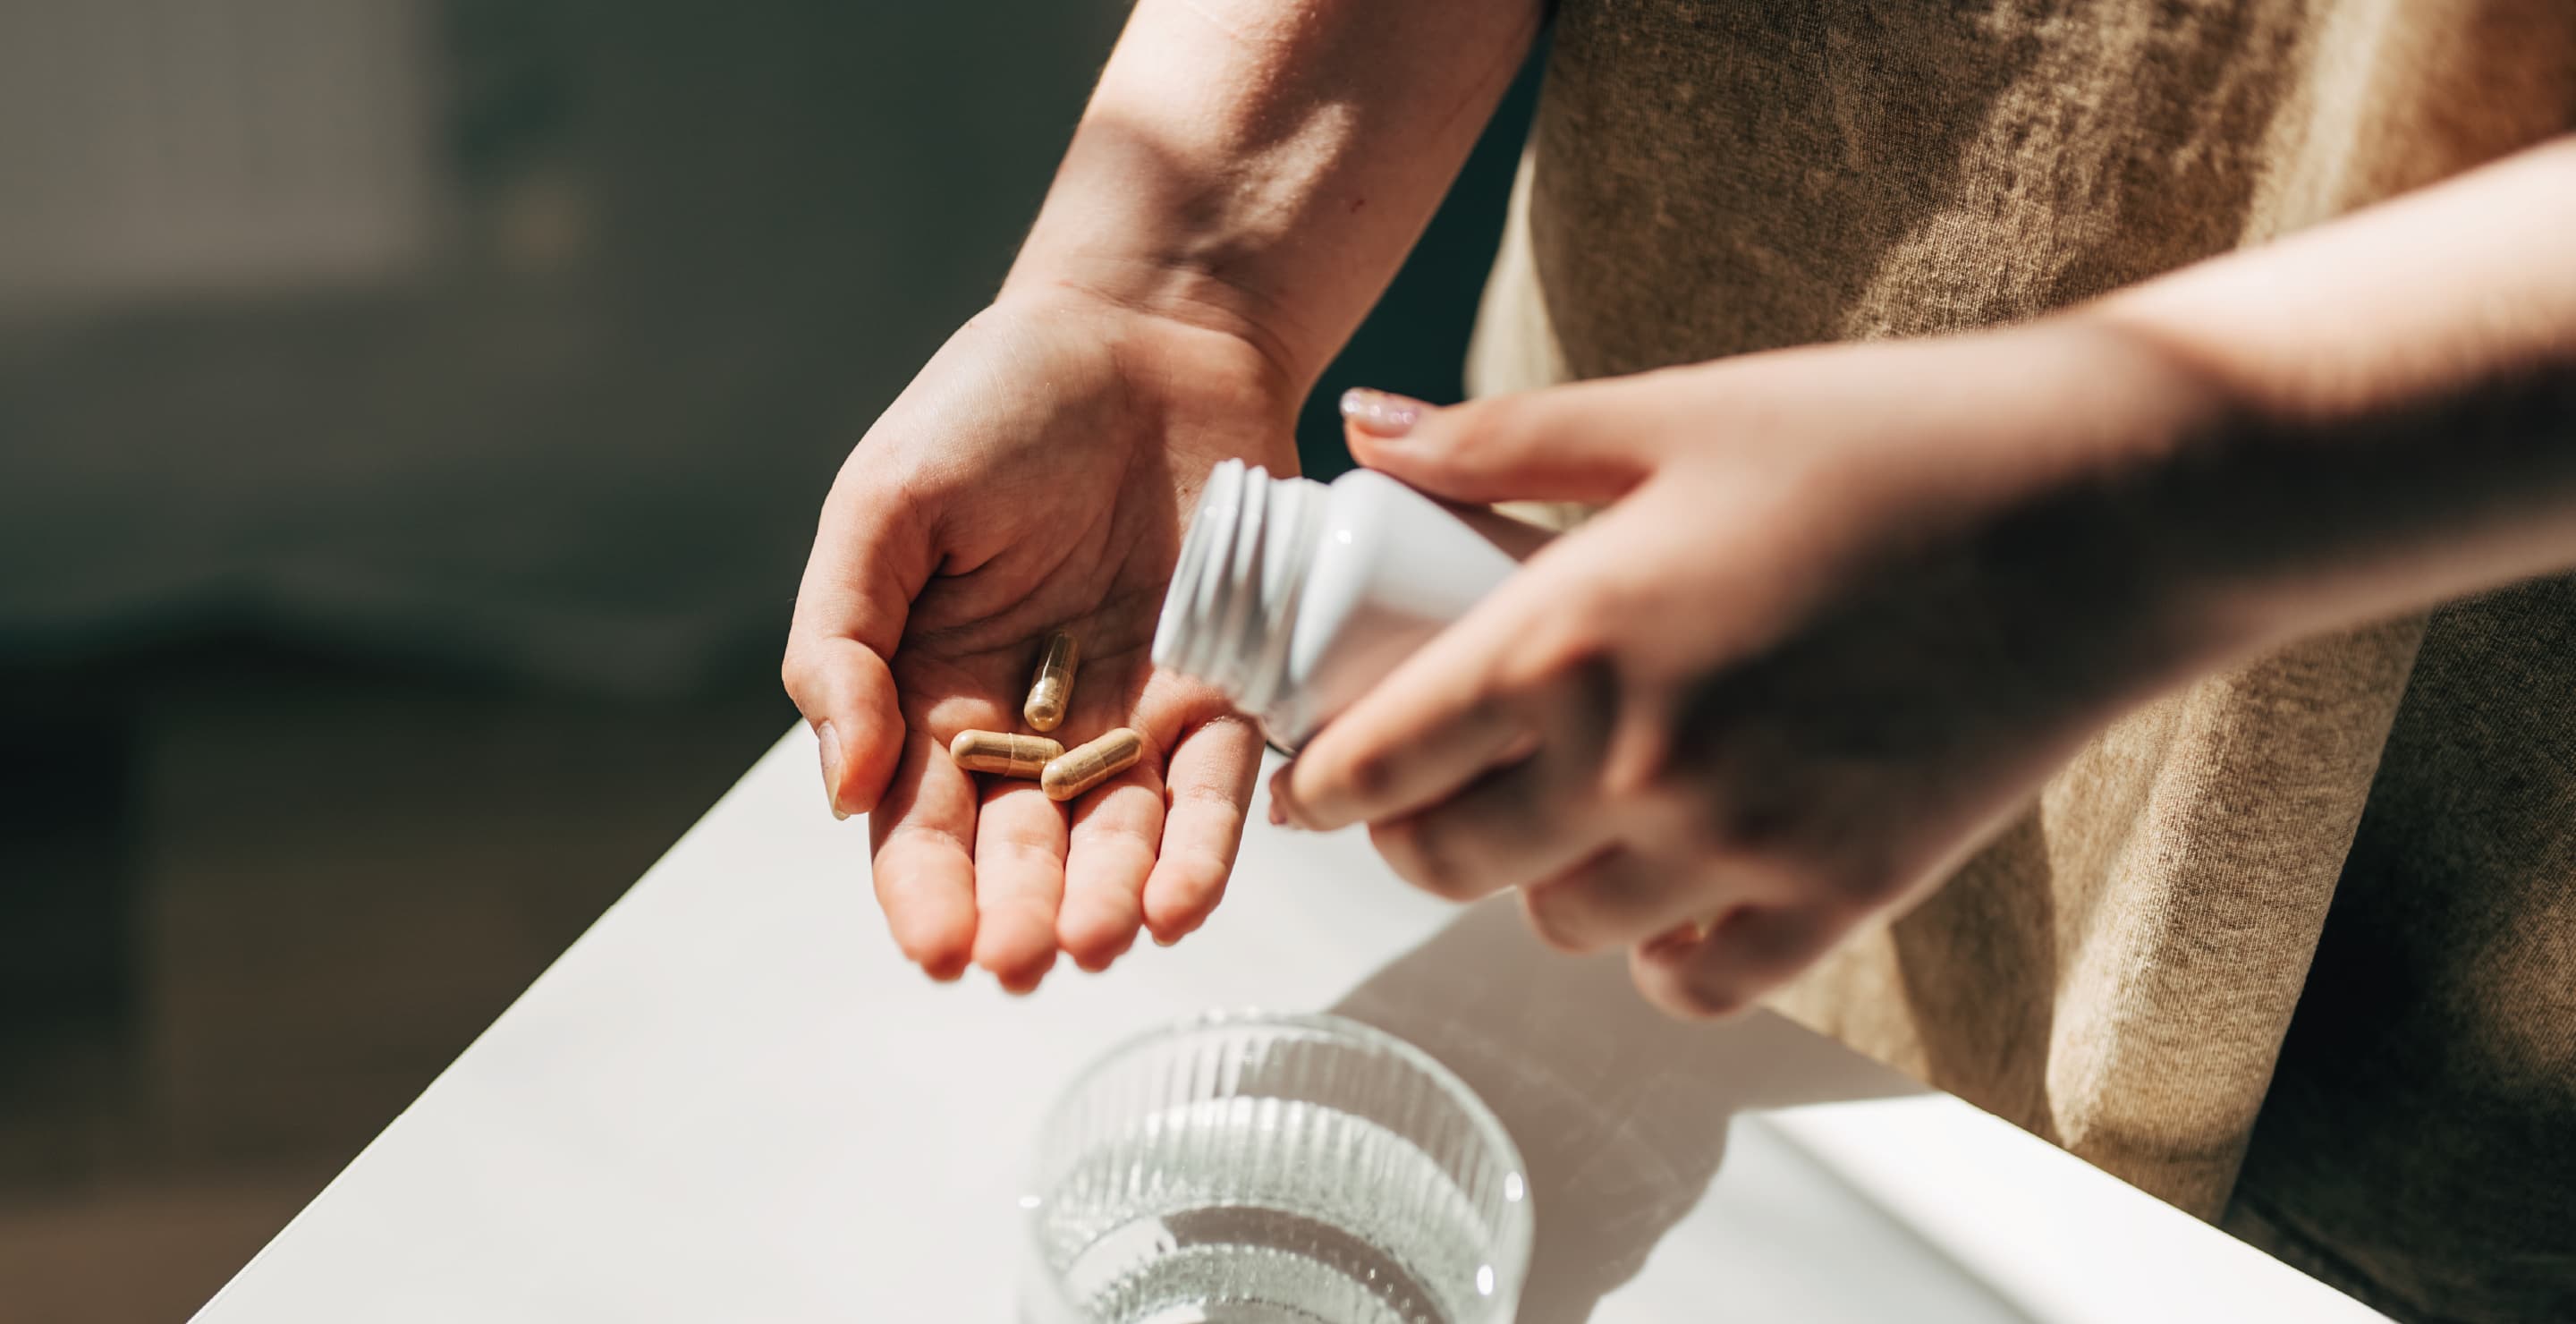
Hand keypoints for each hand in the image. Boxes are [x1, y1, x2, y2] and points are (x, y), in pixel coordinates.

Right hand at [785, 289, 1298, 989]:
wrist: (1145, 326)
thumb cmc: (992, 405)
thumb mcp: (883, 505)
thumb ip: (841, 643)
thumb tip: (842, 788)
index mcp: (933, 695)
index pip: (921, 826)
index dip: (925, 893)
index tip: (937, 950)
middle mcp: (1035, 728)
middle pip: (1024, 851)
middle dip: (1023, 914)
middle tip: (1025, 962)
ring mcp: (1135, 716)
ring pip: (1124, 837)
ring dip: (1115, 898)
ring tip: (1107, 941)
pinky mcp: (1229, 689)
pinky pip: (1221, 786)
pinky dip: (1206, 847)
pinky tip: (1186, 903)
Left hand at [1273, 326, 2228, 1016]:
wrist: (2098, 511)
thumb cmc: (1882, 441)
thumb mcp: (1673, 412)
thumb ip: (1498, 441)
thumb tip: (1362, 431)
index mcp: (1570, 636)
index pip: (1381, 760)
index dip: (1325, 782)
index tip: (1317, 780)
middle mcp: (1635, 763)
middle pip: (1449, 863)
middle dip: (1414, 834)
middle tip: (1430, 791)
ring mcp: (1737, 846)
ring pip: (1560, 925)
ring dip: (1538, 880)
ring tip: (1566, 812)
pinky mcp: (1838, 899)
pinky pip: (1690, 980)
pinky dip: (1660, 946)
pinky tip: (1672, 878)